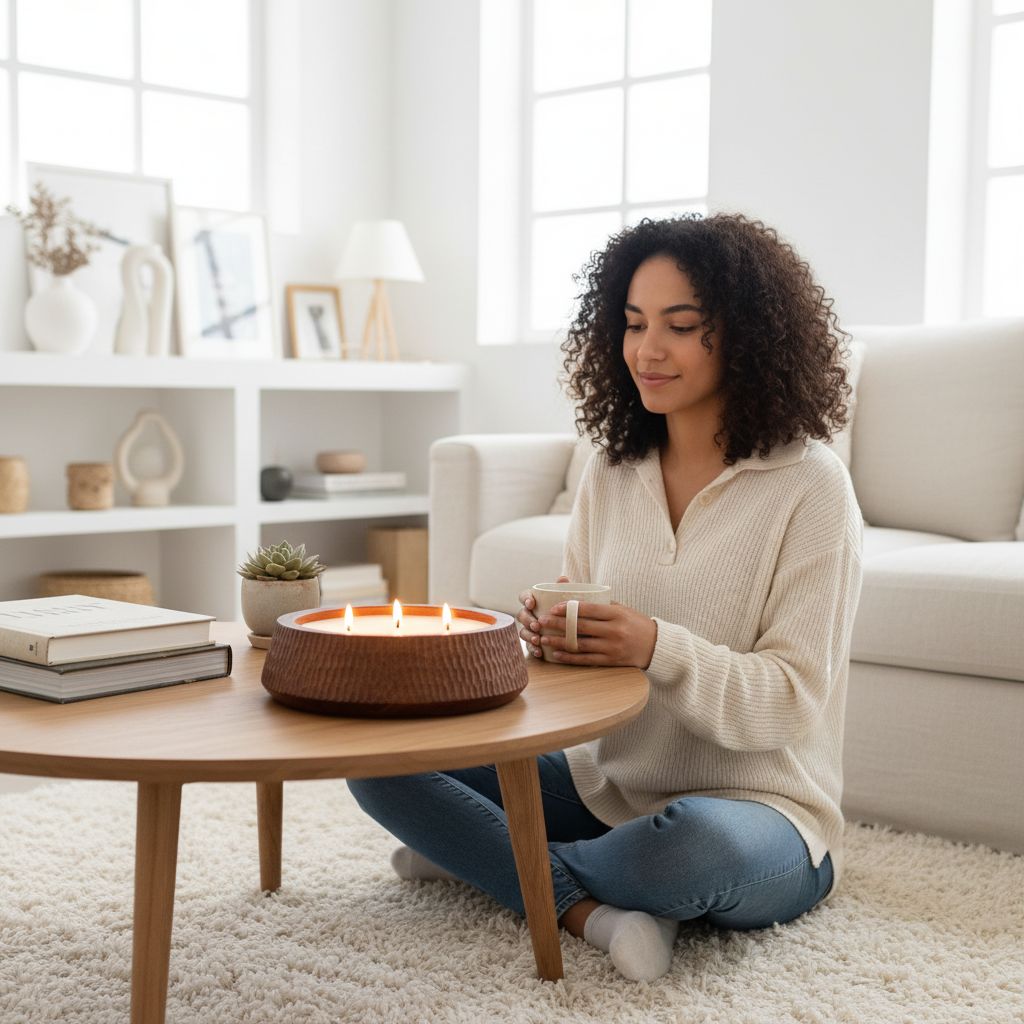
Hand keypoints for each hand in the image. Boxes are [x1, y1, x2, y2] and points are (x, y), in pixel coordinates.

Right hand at [517, 575, 568, 657]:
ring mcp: (530, 628)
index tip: (532, 604)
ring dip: (528, 635)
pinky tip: (539, 652)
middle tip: (537, 625)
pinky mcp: (534, 642)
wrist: (576, 628)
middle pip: (521, 615)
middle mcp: (530, 614)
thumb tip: (563, 579)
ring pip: (523, 631)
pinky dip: (532, 648)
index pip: (524, 596)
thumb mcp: (567, 598)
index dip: (525, 599)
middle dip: (527, 620)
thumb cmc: (567, 608)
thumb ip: (564, 589)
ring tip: (537, 640)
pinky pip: (528, 645)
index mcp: (534, 600)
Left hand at [537, 601, 656, 668]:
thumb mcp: (621, 608)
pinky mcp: (611, 661)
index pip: (588, 609)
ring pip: (580, 644)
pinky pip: (586, 659)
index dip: (568, 608)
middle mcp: (614, 631)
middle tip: (540, 622)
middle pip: (580, 627)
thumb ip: (600, 602)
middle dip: (557, 624)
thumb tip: (573, 590)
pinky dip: (570, 657)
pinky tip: (557, 654)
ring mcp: (612, 647)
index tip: (552, 608)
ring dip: (559, 642)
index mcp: (617, 614)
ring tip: (543, 638)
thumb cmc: (635, 623)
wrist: (656, 645)